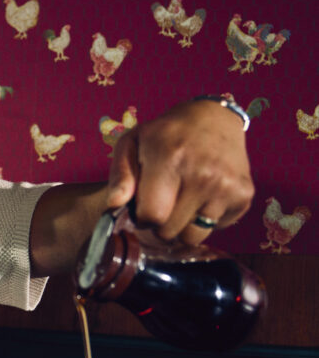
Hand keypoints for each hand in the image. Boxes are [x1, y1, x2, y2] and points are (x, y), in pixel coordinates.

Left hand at [107, 98, 253, 244]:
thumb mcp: (132, 144)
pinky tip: (201, 197)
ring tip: (180, 202)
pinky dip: (205, 220)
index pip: (151, 217)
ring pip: (193, 238)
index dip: (141, 217)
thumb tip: (114, 205)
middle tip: (162, 203)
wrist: (213, 119)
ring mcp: (227, 187)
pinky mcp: (244, 196)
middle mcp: (203, 175)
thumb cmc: (165, 134)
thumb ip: (119, 176)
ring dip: (181, 227)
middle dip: (159, 225)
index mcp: (170, 159)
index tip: (143, 205)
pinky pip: (215, 229)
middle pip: (169, 232)